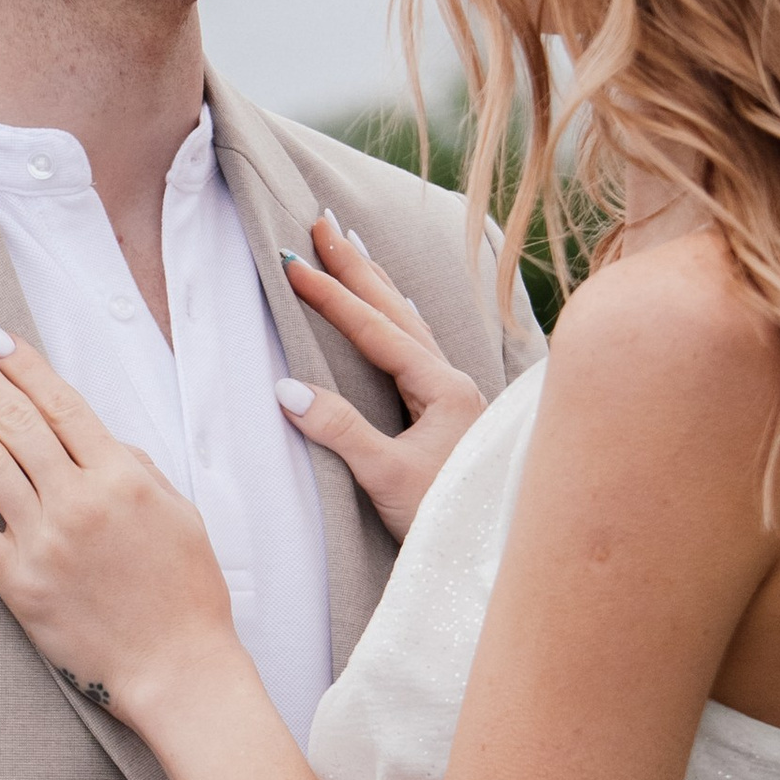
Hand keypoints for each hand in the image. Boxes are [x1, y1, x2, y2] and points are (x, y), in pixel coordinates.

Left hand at [0, 320, 238, 725]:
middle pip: (15, 421)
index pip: (61, 404)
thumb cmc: (187, 593)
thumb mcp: (179, 513)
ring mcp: (44, 541)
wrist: (177, 669)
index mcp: (121, 477)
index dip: (21, 365)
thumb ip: (135, 467)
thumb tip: (93, 437)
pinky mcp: (18, 583)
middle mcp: (78, 501)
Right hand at [273, 215, 489, 539]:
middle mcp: (454, 384)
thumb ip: (340, 429)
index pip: (376, 330)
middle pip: (397, 311)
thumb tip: (286, 388)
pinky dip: (395, 320)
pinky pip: (416, 349)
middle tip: (322, 222)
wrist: (493, 557)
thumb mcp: (387, 476)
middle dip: (356, 267)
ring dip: (376, 287)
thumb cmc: (446, 519)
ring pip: (408, 326)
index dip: (332, 296)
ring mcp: (455, 398)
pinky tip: (394, 312)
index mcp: (444, 389)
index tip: (294, 263)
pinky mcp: (449, 416)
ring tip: (352, 251)